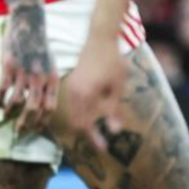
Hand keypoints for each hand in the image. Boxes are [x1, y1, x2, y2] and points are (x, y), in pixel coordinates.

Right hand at [0, 4, 59, 134]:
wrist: (29, 25)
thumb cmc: (41, 47)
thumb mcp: (52, 65)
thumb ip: (48, 83)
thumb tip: (44, 103)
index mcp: (53, 80)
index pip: (50, 108)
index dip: (43, 121)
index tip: (36, 129)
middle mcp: (40, 79)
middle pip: (34, 109)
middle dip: (26, 123)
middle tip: (19, 131)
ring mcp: (24, 73)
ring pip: (17, 101)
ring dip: (10, 112)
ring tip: (6, 117)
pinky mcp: (9, 67)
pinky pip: (3, 89)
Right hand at [62, 36, 125, 150]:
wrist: (99, 39)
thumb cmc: (113, 63)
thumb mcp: (117, 88)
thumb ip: (113, 110)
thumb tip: (114, 132)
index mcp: (86, 95)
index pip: (86, 125)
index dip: (94, 139)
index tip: (104, 149)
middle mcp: (74, 93)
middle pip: (77, 123)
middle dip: (88, 135)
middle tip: (102, 144)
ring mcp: (71, 88)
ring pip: (73, 115)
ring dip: (84, 125)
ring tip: (98, 134)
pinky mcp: (72, 84)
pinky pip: (73, 105)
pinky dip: (81, 115)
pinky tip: (92, 118)